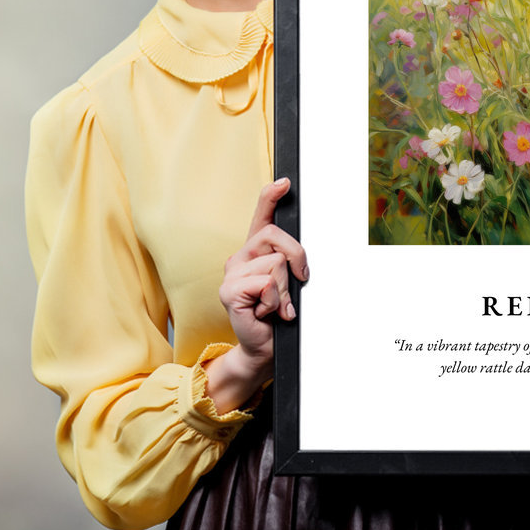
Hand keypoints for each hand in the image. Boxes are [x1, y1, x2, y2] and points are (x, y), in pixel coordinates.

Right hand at [204, 178, 308, 412]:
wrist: (264, 347)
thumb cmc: (278, 314)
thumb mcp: (289, 283)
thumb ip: (290, 262)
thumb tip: (300, 255)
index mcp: (255, 251)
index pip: (261, 216)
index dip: (271, 196)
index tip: (285, 182)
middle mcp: (240, 257)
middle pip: (276, 236)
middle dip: (297, 258)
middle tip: (298, 282)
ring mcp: (231, 273)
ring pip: (276, 263)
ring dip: (285, 289)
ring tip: (276, 305)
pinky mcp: (229, 291)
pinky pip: (266, 283)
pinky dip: (275, 301)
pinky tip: (266, 312)